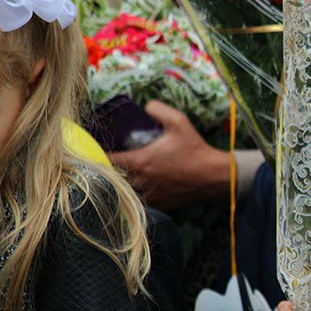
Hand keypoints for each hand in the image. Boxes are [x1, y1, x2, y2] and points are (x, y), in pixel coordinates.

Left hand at [108, 100, 229, 209]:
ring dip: (122, 185)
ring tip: (123, 176)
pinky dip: (137, 194)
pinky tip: (142, 186)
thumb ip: (159, 109)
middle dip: (109, 171)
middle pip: (113, 179)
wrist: (214, 176)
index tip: (96, 150)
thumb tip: (146, 106)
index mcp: (141, 161)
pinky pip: (141, 201)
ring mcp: (150, 195)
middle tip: (108, 162)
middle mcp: (141, 181)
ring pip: (126, 193)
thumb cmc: (195, 150)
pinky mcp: (160, 204)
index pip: (107, 160)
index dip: (98, 155)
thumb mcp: (179, 122)